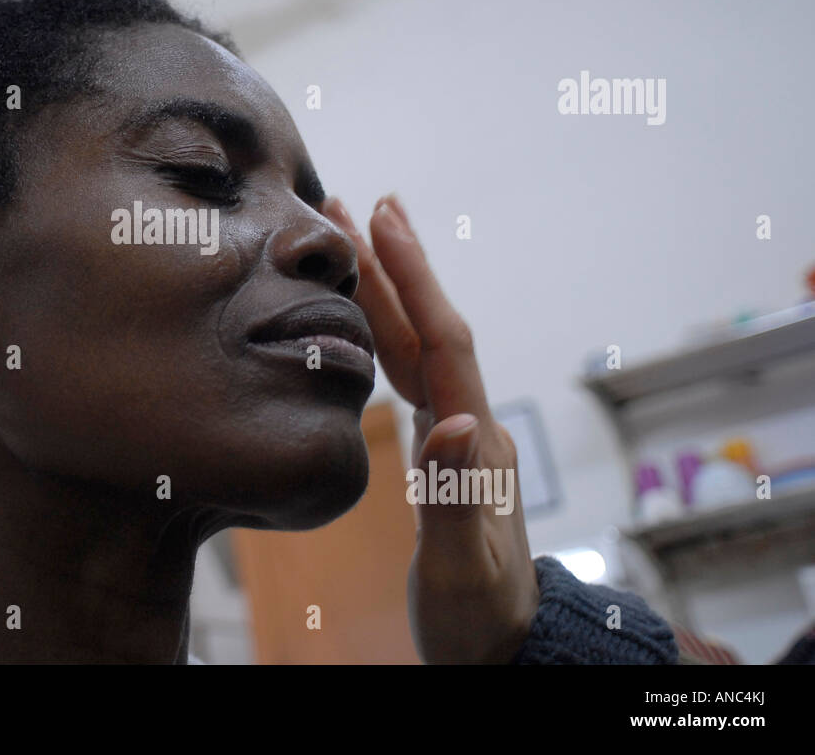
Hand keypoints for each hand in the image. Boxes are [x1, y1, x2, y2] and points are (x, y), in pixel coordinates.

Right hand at [324, 194, 538, 662]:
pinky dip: (382, 334)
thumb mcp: (462, 569)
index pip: (443, 341)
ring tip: (350, 242)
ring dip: (385, 291)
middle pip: (427, 328)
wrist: (502, 648)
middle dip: (391, 263)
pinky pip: (406, 375)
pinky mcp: (441, 450)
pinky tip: (361, 321)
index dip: (413, 277)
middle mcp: (470, 425)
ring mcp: (457, 435)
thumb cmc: (479, 618)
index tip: (382, 218)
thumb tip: (457, 419)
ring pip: (415, 347)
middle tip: (351, 202)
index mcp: (477, 441)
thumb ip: (455, 496)